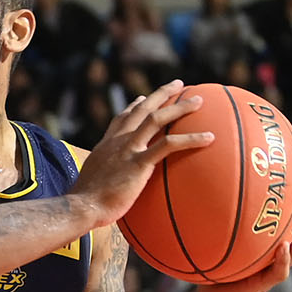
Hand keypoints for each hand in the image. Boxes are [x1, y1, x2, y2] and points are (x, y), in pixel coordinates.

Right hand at [74, 81, 214, 225]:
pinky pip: (169, 145)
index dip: (134, 107)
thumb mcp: (90, 184)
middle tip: (178, 84)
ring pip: (157, 119)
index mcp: (106, 145)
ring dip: (180, 107)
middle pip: (142, 109)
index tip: (143, 99)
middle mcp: (118, 141)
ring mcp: (129, 149)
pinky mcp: (139, 163)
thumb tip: (104, 191)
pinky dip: (191, 139)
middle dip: (161, 94)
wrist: (82, 207)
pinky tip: (209, 137)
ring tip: (199, 100)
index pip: (122, 119)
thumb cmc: (86, 204)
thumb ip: (102, 179)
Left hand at [196, 180, 291, 291]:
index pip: (289, 217)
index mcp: (268, 244)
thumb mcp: (212, 244)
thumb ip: (212, 224)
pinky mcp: (263, 286)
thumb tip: (197, 191)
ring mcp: (272, 271)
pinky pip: (278, 272)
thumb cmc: (212, 272)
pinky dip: (282, 259)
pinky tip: (284, 246)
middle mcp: (275, 255)